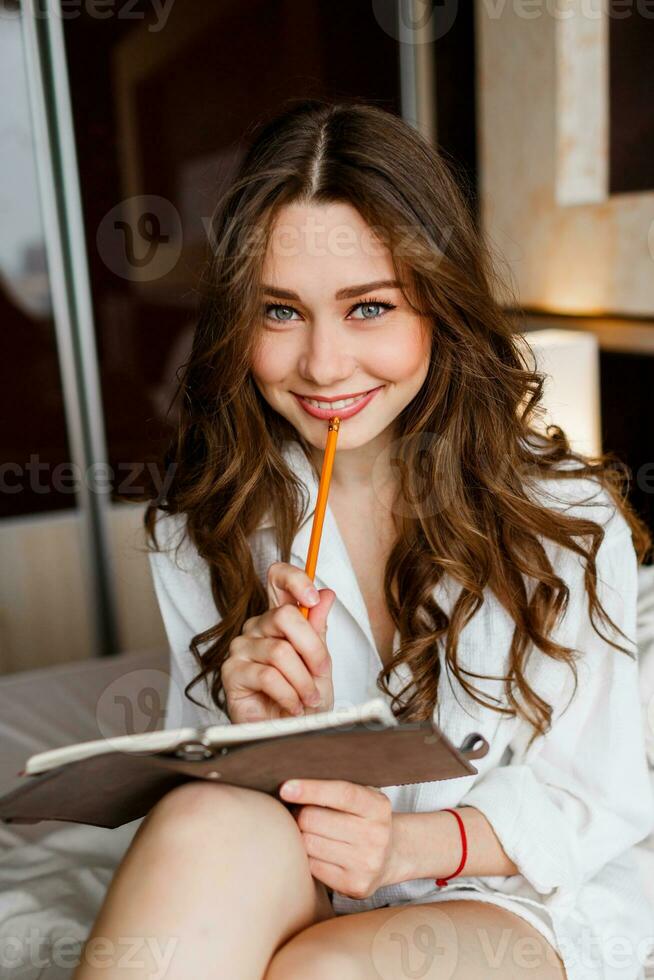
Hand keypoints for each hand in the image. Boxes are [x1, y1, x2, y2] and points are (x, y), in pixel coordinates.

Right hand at [221, 561, 335, 723]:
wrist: (291, 736)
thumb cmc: (304, 700)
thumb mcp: (320, 662)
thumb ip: (319, 628)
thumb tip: (326, 595)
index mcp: (278, 619)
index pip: (277, 578)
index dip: (295, 579)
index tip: (313, 597)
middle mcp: (256, 628)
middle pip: (285, 617)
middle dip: (313, 649)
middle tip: (321, 673)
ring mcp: (241, 649)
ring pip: (280, 652)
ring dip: (303, 681)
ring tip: (308, 698)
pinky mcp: (232, 673)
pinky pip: (267, 675)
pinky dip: (289, 694)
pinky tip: (293, 706)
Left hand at [278, 778, 397, 899]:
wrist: (392, 855)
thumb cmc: (363, 819)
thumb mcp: (362, 797)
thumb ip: (334, 790)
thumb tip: (290, 787)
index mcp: (378, 806)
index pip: (342, 793)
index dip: (311, 789)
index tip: (285, 788)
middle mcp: (376, 835)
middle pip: (314, 819)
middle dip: (300, 814)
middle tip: (301, 813)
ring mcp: (367, 863)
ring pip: (309, 844)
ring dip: (301, 835)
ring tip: (310, 832)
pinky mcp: (356, 885)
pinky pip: (312, 867)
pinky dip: (308, 857)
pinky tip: (319, 852)